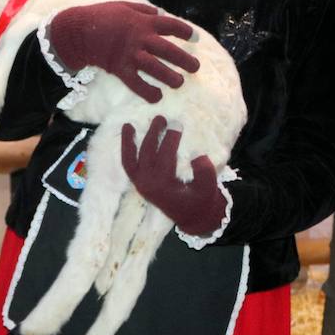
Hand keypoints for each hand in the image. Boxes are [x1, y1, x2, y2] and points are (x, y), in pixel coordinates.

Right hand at [47, 2, 198, 102]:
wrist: (78, 31)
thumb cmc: (101, 16)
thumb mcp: (124, 6)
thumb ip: (143, 10)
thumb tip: (159, 13)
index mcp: (143, 22)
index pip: (171, 26)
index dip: (186, 32)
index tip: (195, 39)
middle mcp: (140, 39)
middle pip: (168, 50)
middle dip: (184, 59)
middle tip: (196, 67)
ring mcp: (130, 55)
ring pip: (155, 68)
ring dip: (170, 77)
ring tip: (180, 82)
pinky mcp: (119, 69)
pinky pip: (136, 83)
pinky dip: (147, 92)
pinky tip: (157, 97)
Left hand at [120, 117, 227, 236]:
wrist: (193, 217)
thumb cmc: (201, 201)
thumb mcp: (208, 189)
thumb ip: (205, 173)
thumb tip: (198, 157)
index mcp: (164, 185)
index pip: (165, 157)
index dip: (171, 140)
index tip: (178, 125)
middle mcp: (148, 184)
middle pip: (147, 154)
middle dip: (153, 134)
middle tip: (162, 118)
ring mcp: (140, 183)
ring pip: (131, 158)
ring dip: (130, 140)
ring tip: (128, 124)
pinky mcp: (138, 182)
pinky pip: (128, 163)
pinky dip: (126, 149)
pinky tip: (128, 134)